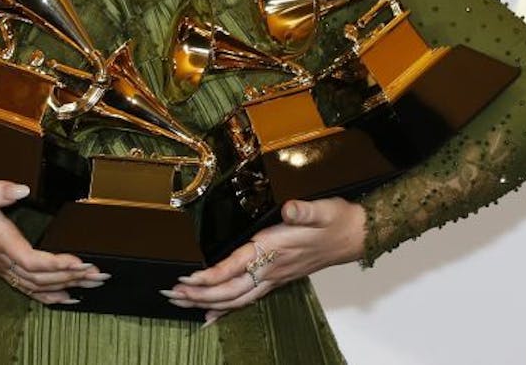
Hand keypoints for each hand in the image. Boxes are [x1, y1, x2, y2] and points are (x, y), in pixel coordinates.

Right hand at [0, 174, 107, 304]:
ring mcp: (0, 265)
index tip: (82, 262)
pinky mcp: (0, 266)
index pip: (33, 261)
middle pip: (40, 278)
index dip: (58, 264)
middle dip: (72, 277)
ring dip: (65, 286)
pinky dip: (47, 295)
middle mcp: (1, 258)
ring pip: (36, 286)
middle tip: (100, 274)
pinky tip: (65, 297)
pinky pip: (25, 287)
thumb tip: (21, 189)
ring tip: (92, 284)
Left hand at [165, 197, 366, 323]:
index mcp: (274, 249)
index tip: (188, 279)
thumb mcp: (321, 210)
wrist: (354, 235)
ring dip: (206, 302)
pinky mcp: (277, 279)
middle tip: (170, 295)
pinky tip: (211, 316)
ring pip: (236, 298)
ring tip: (180, 303)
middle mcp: (271, 269)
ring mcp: (274, 277)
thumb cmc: (335, 221)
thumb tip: (291, 209)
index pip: (236, 267)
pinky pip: (247, 299)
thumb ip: (304, 211)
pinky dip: (227, 309)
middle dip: (199, 295)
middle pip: (229, 290)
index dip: (212, 275)